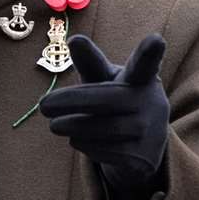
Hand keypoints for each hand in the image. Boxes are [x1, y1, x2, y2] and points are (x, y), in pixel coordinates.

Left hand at [39, 33, 169, 191]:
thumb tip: (74, 40)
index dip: (149, 53)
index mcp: (143, 78)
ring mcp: (152, 132)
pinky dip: (84, 145)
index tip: (155, 40)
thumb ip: (90, 62)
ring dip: (72, 126)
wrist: (139, 143)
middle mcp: (153, 103)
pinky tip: (77, 139)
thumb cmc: (114, 99)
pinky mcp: (144, 159)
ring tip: (55, 125)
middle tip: (43, 106)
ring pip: (104, 129)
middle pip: (108, 99)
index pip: (145, 64)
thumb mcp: (103, 79)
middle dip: (72, 101)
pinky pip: (106, 151)